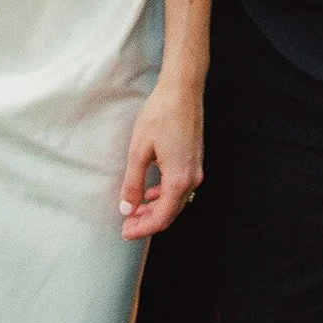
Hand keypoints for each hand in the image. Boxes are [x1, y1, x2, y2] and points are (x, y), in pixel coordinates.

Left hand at [118, 80, 203, 240]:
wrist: (182, 91)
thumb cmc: (161, 115)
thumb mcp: (139, 150)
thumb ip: (133, 183)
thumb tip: (128, 208)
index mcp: (179, 180)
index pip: (162, 217)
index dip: (142, 229)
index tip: (125, 232)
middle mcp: (192, 179)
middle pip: (170, 213)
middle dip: (148, 221)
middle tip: (127, 225)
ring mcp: (196, 169)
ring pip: (176, 201)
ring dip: (156, 209)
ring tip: (136, 210)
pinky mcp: (194, 160)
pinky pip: (180, 188)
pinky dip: (165, 195)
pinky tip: (152, 192)